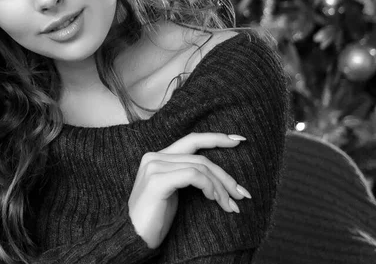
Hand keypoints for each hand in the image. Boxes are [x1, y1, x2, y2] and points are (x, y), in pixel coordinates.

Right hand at [128, 132, 250, 248]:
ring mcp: (154, 167)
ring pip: (200, 167)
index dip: (216, 138)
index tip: (239, 141)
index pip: (191, 140)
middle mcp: (154, 157)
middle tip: (242, 194)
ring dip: (220, 187)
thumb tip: (217, 176)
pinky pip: (192, 175)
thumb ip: (186, 175)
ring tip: (230, 205)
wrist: (133, 237)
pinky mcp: (157, 181)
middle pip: (201, 158)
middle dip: (225, 176)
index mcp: (158, 156)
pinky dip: (208, 186)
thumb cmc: (155, 218)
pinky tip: (213, 199)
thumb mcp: (174, 192)